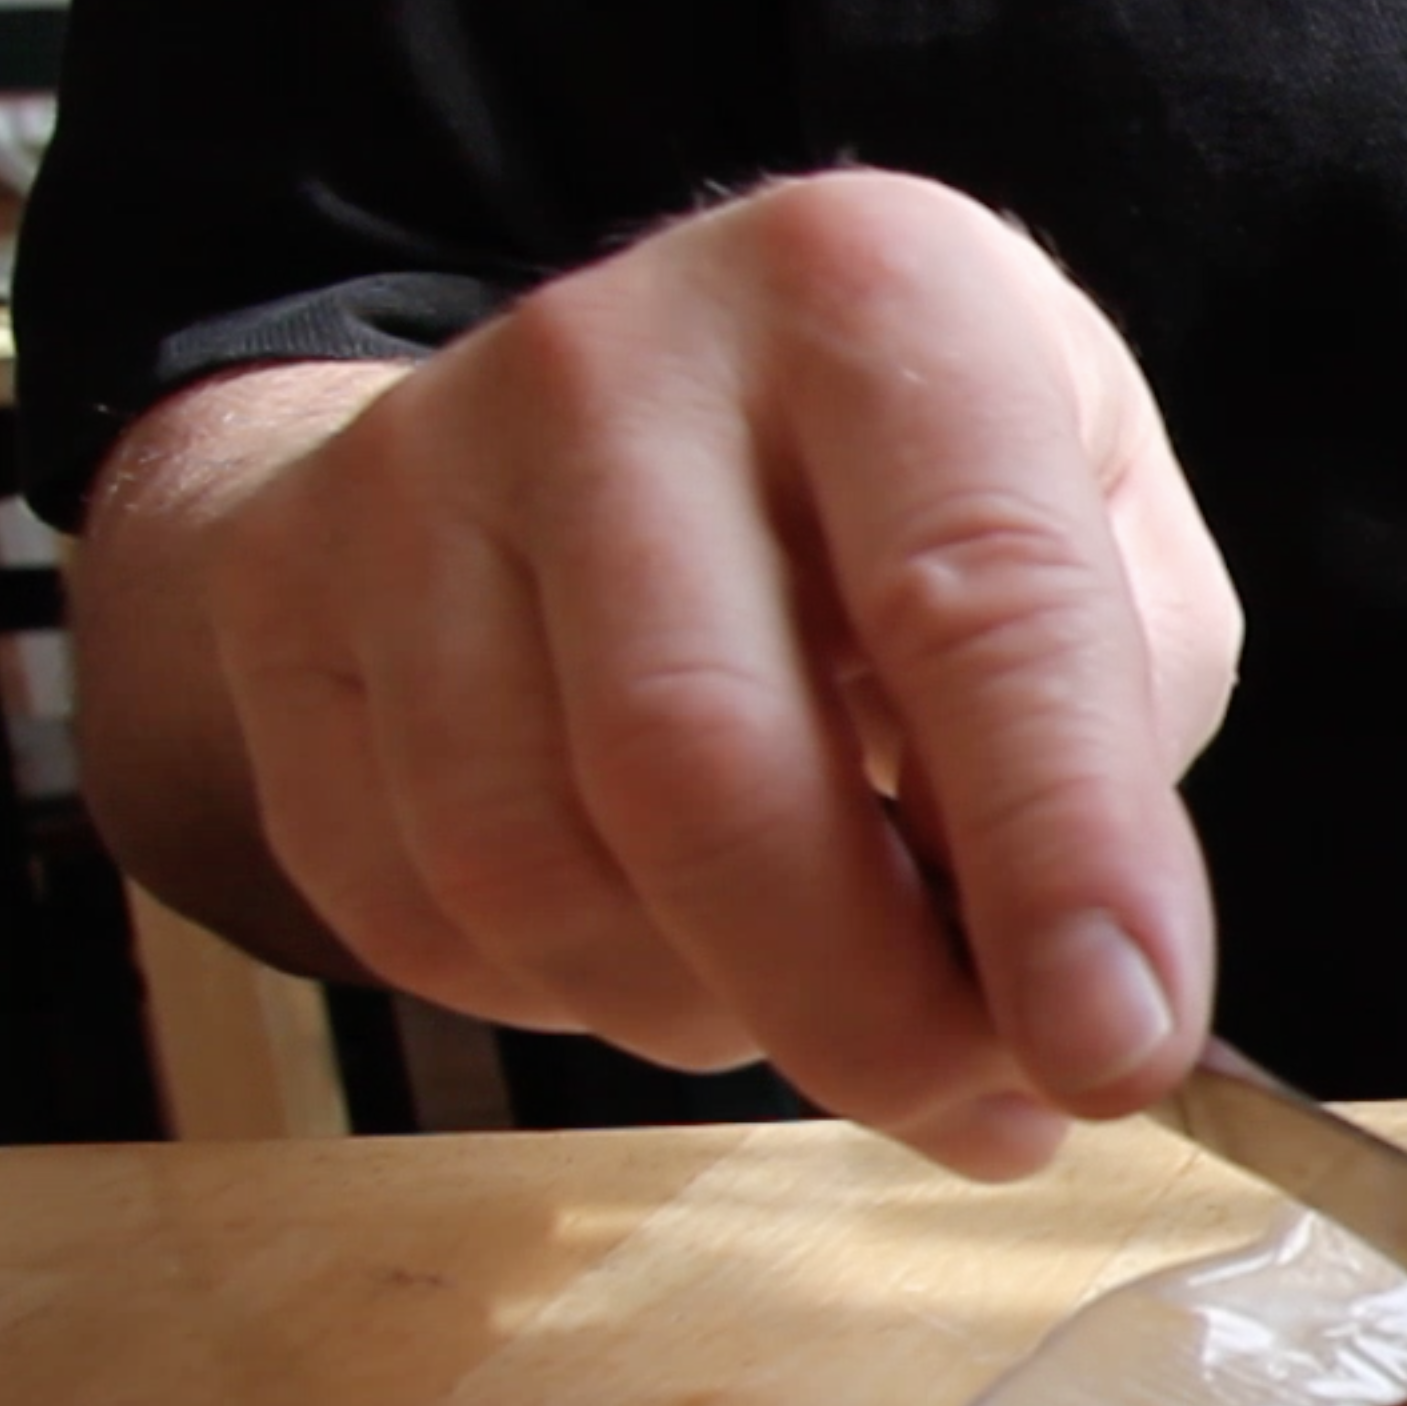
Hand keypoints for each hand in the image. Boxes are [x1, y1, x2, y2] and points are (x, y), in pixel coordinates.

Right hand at [102, 170, 1238, 1176]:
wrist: (623, 402)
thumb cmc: (921, 500)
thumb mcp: (1106, 541)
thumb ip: (1120, 745)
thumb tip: (1078, 1005)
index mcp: (874, 294)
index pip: (979, 604)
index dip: (1058, 859)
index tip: (1116, 1054)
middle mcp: (615, 354)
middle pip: (705, 766)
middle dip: (870, 1010)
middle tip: (992, 1110)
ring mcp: (414, 470)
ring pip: (535, 871)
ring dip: (720, 1018)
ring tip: (844, 1008)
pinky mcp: (285, 596)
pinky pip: (410, 904)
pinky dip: (573, 997)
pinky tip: (679, 945)